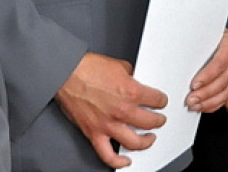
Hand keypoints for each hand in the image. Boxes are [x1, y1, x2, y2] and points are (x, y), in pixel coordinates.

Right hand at [55, 52, 166, 167]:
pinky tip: (125, 161)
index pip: (156, 100)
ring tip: (149, 139)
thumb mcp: (119, 65)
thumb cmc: (87, 68)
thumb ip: (130, 75)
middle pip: (151, 122)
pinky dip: (118, 161)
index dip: (161, 101)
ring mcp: (108, 124)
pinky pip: (108, 154)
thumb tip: (133, 80)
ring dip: (146, 141)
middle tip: (159, 119)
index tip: (161, 102)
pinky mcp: (94, 133)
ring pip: (135, 142)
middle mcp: (122, 110)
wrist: (67, 73)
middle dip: (158, 120)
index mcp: (131, 92)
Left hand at [187, 28, 227, 112]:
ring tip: (193, 104)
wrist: (207, 31)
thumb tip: (175, 49)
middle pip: (222, 79)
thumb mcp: (199, 30)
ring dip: (208, 101)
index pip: (220, 62)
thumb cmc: (202, 30)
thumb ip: (192, 40)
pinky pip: (224, 96)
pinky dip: (212, 104)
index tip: (194, 84)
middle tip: (190, 99)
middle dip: (205, 92)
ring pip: (224, 91)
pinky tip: (202, 105)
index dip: (208, 75)